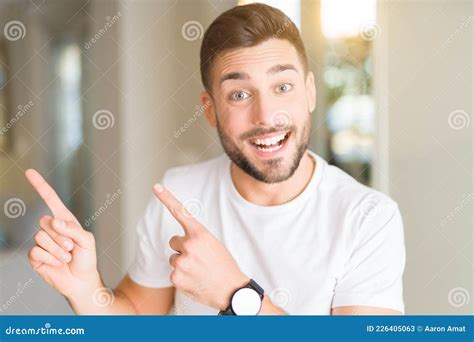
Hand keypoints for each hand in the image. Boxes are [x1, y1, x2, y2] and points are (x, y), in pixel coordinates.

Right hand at [25, 169, 101, 299]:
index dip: (40, 186)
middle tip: (72, 248)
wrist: (81, 281)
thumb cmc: (87, 259)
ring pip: (41, 237)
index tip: (29, 172)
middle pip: (46, 222)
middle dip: (62, 237)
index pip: (50, 200)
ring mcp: (42, 242)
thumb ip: (72, 229)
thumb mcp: (87, 241)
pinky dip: (50, 259)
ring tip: (67, 257)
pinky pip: (36, 252)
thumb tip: (53, 221)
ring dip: (57, 250)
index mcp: (65, 220)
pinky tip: (58, 264)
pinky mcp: (35, 257)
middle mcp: (51, 229)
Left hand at [153, 183, 248, 309]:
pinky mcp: (175, 277)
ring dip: (182, 263)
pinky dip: (182, 277)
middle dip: (182, 248)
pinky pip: (173, 272)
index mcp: (200, 234)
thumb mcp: (213, 244)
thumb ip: (196, 239)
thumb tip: (179, 242)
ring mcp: (181, 261)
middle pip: (174, 241)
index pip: (181, 212)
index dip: (166, 198)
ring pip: (173, 258)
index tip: (156, 187)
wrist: (230, 290)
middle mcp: (189, 245)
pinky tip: (195, 280)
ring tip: (199, 270)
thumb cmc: (223, 266)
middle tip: (199, 259)